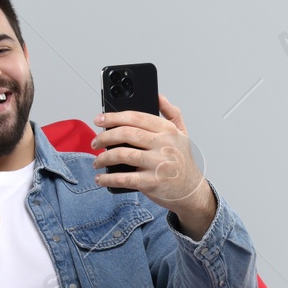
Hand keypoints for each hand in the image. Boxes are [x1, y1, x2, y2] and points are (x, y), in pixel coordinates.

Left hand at [92, 94, 208, 210]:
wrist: (192, 191)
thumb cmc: (183, 162)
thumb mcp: (183, 133)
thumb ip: (171, 112)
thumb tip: (158, 95)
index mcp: (168, 130)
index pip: (136, 117)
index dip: (114, 117)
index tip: (99, 119)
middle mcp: (164, 145)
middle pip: (126, 134)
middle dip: (104, 136)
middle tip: (95, 142)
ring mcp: (158, 164)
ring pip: (122, 154)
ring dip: (103, 158)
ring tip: (98, 160)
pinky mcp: (152, 183)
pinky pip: (124, 178)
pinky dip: (108, 179)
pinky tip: (101, 178)